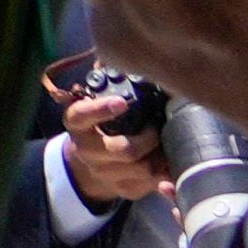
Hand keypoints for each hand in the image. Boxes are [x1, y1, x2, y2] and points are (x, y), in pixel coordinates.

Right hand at [64, 73, 172, 202]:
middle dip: (147, 139)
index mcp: (77, 124)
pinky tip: (170, 167)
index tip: (122, 102)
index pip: (82, 116)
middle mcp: (87, 150)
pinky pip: (151, 185)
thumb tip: (110, 57)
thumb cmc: (100, 122)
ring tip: (168, 143)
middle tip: (157, 127)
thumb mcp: (94, 102)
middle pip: (122, 149)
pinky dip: (165, 176)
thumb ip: (105, 82)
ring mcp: (105, 173)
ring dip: (159, 156)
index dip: (101, 109)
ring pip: (142, 169)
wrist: (91, 162)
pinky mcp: (125, 190)